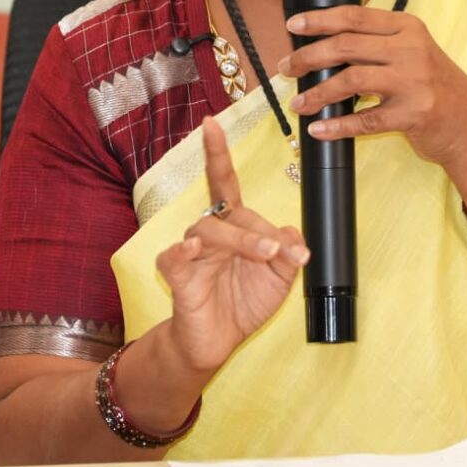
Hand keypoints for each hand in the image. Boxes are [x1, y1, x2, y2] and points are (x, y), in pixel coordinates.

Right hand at [155, 116, 308, 374]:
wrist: (218, 343)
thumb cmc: (244, 302)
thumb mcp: (279, 279)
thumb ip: (288, 254)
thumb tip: (293, 232)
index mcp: (234, 225)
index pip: (225, 181)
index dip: (217, 153)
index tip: (212, 122)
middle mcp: (210, 232)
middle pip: (229, 214)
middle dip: (256, 231)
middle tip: (278, 252)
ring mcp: (191, 252)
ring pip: (208, 231)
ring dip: (239, 241)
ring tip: (263, 256)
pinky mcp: (177, 276)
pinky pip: (173, 256)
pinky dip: (182, 251)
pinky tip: (192, 249)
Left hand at [280, 5, 466, 170]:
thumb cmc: (436, 88)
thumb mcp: (413, 54)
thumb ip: (377, 45)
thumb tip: (323, 46)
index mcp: (407, 28)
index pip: (354, 16)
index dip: (319, 19)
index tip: (293, 25)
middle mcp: (411, 49)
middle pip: (346, 46)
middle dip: (309, 56)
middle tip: (287, 67)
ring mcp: (414, 82)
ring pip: (350, 81)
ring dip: (318, 93)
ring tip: (299, 103)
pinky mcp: (413, 114)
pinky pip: (365, 120)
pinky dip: (338, 125)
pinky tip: (320, 130)